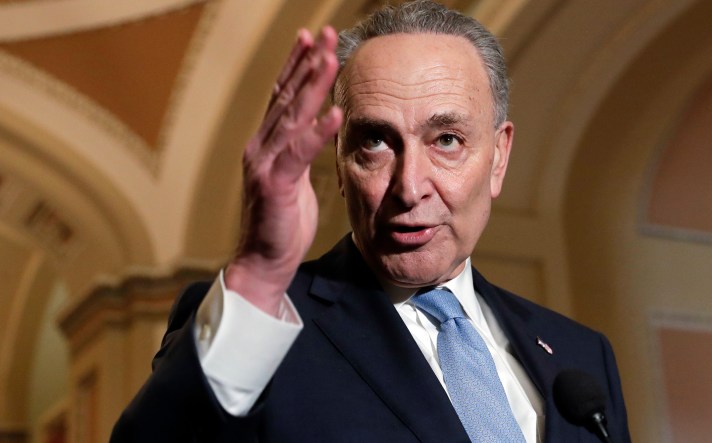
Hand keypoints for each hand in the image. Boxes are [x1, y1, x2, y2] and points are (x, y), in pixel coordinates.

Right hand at [224, 26, 341, 315]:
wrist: (263, 262)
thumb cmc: (281, 224)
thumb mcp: (292, 180)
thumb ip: (298, 153)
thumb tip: (315, 131)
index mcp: (266, 145)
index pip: (282, 97)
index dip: (297, 67)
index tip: (312, 40)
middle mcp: (261, 147)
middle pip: (287, 97)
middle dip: (306, 63)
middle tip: (324, 32)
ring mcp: (265, 164)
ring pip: (292, 117)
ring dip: (312, 85)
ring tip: (330, 57)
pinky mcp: (275, 185)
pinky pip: (299, 153)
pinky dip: (317, 132)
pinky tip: (334, 112)